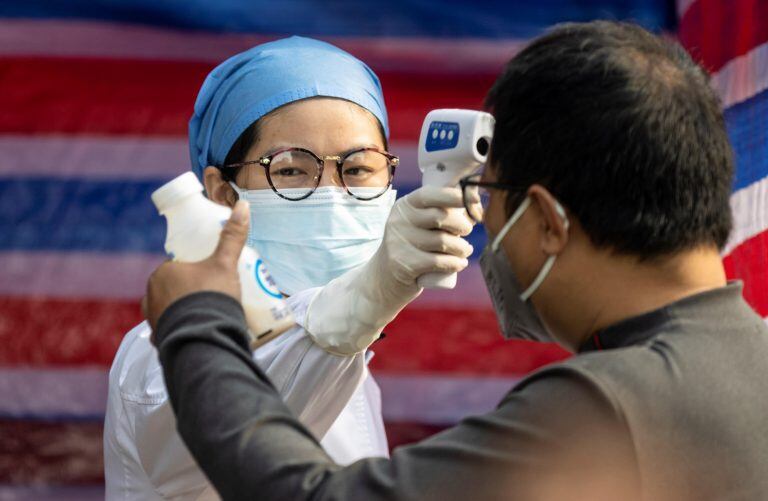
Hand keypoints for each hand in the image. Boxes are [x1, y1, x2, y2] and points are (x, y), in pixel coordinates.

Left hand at [144, 201, 248, 335]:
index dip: (195, 270)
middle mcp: (151, 296)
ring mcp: (153, 320)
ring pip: (171, 311)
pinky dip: (182, 332)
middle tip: (216, 297)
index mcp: (162, 274)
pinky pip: (170, 332)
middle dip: (191, 292)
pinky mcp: (160, 340)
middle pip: (174, 289)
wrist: (203, 340)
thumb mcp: (226, 264)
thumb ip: (233, 237)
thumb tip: (243, 205)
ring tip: (209, 317)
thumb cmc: (211, 297)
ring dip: (185, 313)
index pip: (177, 267)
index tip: (212, 276)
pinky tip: (197, 334)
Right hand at [305, 186, 476, 353]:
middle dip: (462, 225)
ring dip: (462, 247)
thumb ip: (440, 213)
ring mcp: (399, 242)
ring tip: (465, 251)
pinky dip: (456, 262)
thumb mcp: (417, 224)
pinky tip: (460, 263)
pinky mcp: (404, 264)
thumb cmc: (412, 246)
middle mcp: (399, 221)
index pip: (430, 194)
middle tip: (466, 232)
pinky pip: (439, 261)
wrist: (384, 278)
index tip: (474, 200)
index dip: (454, 196)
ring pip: (444, 241)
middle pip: (441, 217)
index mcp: (404, 206)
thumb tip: (474, 205)